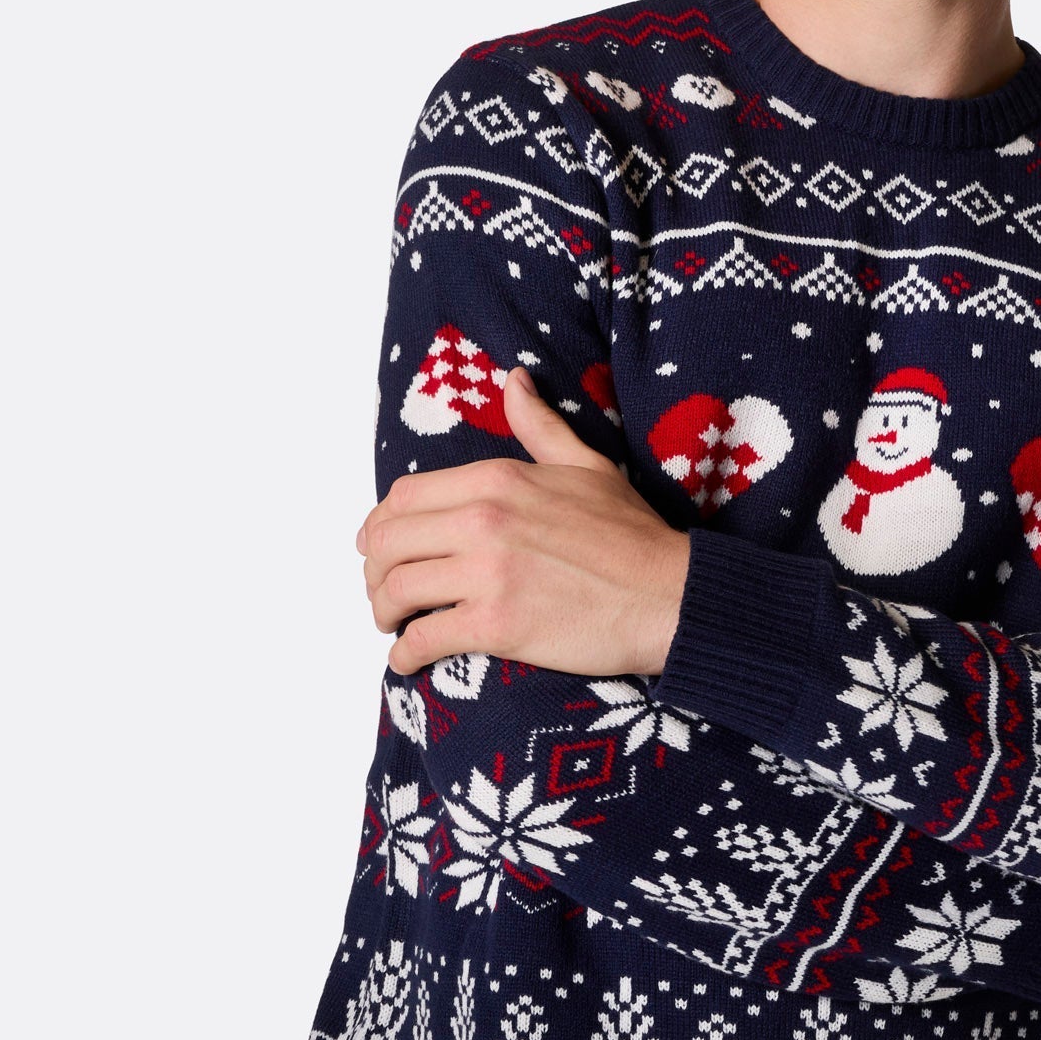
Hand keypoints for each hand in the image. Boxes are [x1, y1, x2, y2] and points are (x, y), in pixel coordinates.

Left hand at [358, 366, 691, 678]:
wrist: (666, 593)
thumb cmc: (630, 533)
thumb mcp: (585, 464)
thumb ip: (539, 425)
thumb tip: (514, 381)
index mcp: (498, 479)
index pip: (402, 497)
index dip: (381, 527)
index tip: (385, 548)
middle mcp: (484, 520)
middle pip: (386, 543)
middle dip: (374, 572)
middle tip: (384, 592)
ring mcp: (488, 573)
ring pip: (395, 591)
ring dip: (383, 613)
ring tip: (393, 624)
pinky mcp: (497, 625)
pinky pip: (422, 640)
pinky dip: (404, 655)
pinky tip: (408, 659)